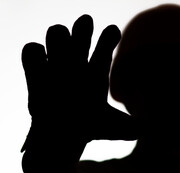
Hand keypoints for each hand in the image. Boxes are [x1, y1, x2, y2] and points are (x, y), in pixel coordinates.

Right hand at [21, 15, 136, 151]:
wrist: (61, 138)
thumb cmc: (89, 128)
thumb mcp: (113, 128)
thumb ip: (131, 127)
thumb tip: (148, 129)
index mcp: (97, 68)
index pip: (106, 40)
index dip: (109, 36)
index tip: (112, 35)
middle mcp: (77, 62)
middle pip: (81, 29)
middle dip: (83, 28)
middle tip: (86, 28)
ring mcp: (56, 64)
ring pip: (56, 32)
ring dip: (58, 38)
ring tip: (62, 61)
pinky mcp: (35, 72)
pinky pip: (31, 49)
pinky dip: (35, 54)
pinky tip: (42, 71)